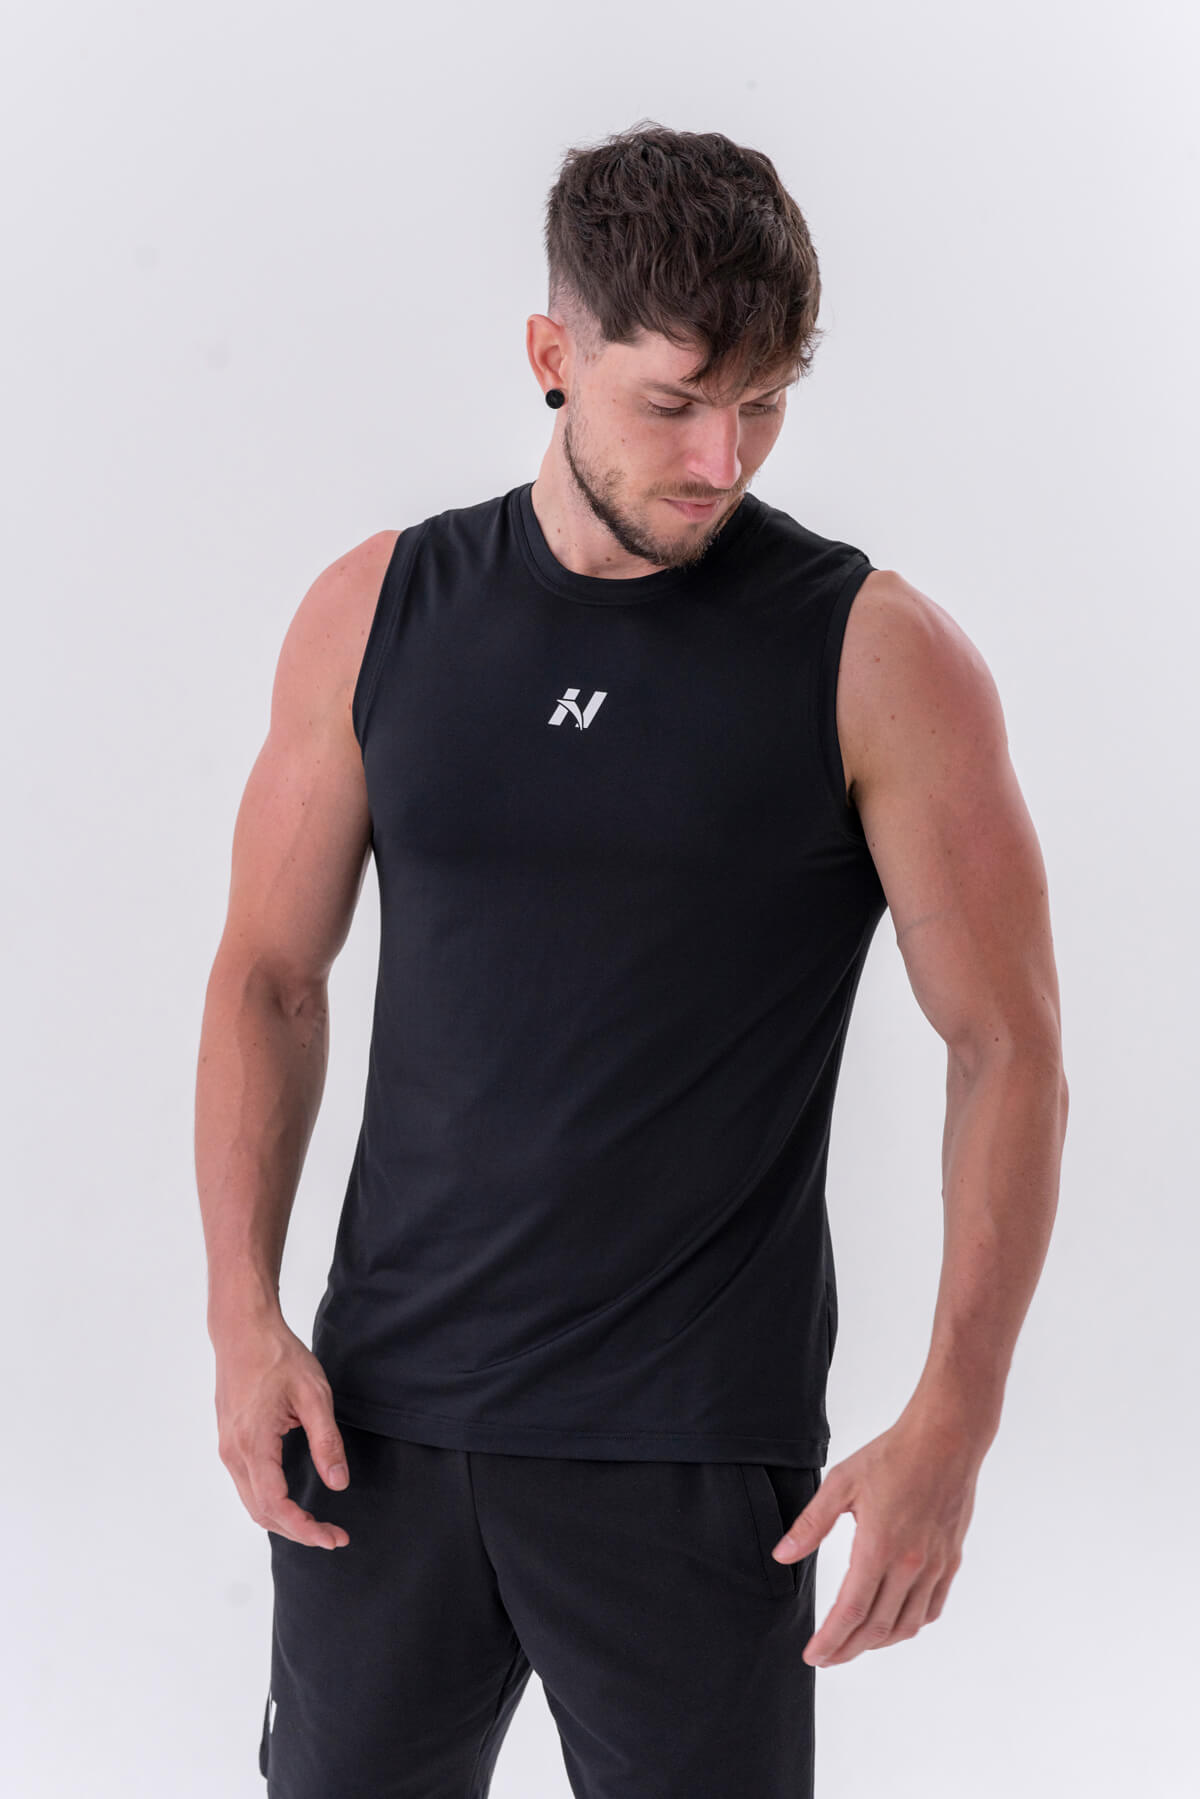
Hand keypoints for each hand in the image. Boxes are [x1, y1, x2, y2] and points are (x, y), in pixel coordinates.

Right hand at [213, 1316, 351, 1549]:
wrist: (242, 1331)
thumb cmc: (278, 1356)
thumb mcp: (314, 1394)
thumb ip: (326, 1441)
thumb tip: (338, 1483)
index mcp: (253, 1443)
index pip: (276, 1505)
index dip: (305, 1529)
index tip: (333, 1537)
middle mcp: (233, 1452)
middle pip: (262, 1512)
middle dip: (297, 1531)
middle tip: (333, 1535)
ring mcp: (227, 1448)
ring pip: (252, 1502)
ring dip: (283, 1519)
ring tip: (317, 1524)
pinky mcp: (229, 1441)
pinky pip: (247, 1485)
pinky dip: (269, 1503)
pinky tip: (292, 1500)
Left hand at [771, 1415, 982, 1665]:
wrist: (946, 1440)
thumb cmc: (891, 1456)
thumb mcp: (841, 1483)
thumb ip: (811, 1525)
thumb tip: (783, 1556)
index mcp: (878, 1547)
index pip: (850, 1612)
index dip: (830, 1640)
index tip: (813, 1656)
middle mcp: (910, 1565)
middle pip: (876, 1628)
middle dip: (848, 1649)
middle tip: (827, 1657)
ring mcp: (934, 1566)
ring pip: (906, 1625)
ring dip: (878, 1642)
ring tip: (855, 1643)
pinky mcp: (950, 1560)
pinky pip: (931, 1608)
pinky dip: (910, 1625)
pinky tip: (894, 1622)